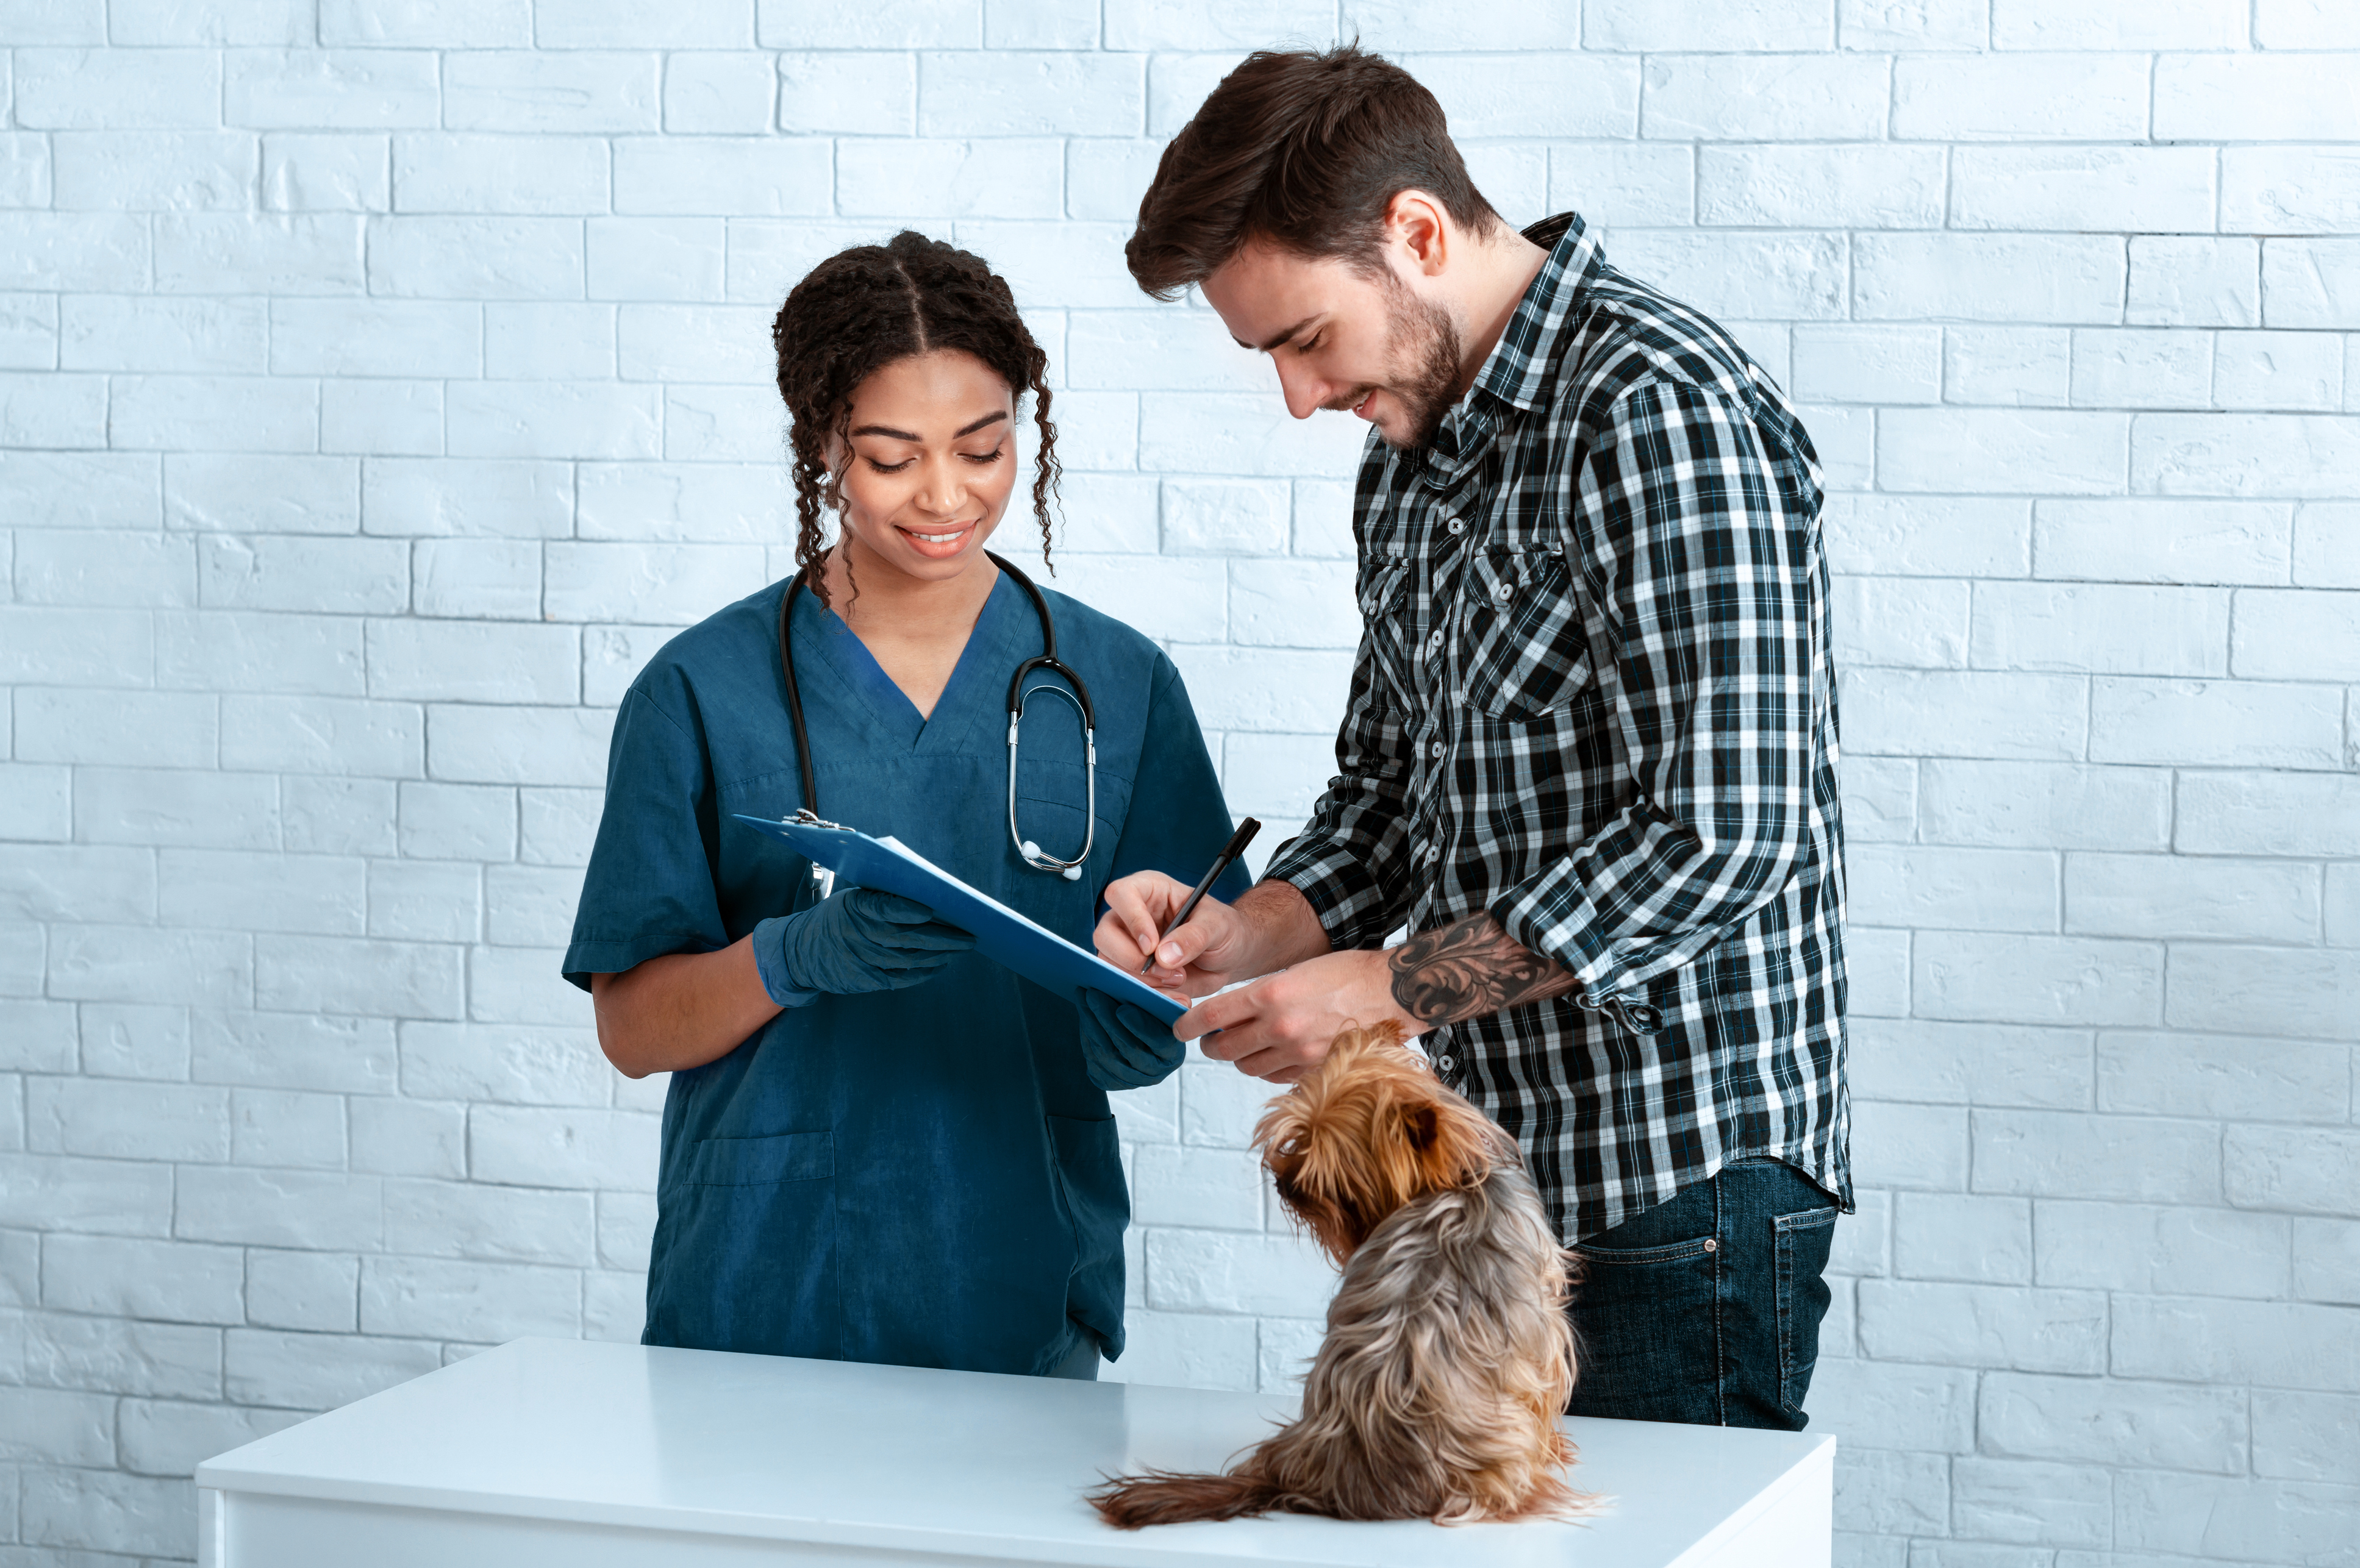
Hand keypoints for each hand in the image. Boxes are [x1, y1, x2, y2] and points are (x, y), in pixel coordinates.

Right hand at [751, 888, 974, 1002]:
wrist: (800, 952)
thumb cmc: (836, 918)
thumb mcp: (852, 899)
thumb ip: (884, 898)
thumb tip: (929, 896)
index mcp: (855, 908)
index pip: (885, 908)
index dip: (909, 911)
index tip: (933, 910)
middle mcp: (860, 936)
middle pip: (908, 938)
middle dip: (944, 937)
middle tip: (970, 935)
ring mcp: (863, 961)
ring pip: (910, 960)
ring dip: (941, 955)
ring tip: (962, 948)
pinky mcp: (866, 980)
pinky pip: (901, 978)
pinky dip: (924, 972)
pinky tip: (941, 964)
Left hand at [1075, 989, 1183, 1090]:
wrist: (1140, 1036)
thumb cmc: (1153, 1017)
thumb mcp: (1161, 1008)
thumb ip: (1157, 1001)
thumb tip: (1141, 990)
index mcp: (1173, 1053)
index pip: (1159, 1042)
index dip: (1140, 1026)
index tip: (1122, 1009)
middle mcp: (1155, 1072)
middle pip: (1127, 1048)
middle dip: (1107, 1018)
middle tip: (1093, 994)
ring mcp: (1132, 1080)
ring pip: (1107, 1055)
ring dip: (1091, 1024)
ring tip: (1082, 999)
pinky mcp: (1112, 1082)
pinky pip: (1094, 1063)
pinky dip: (1087, 1038)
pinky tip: (1084, 1017)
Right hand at [1093, 871, 1264, 999]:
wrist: (1231, 957)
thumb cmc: (1224, 929)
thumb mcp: (1218, 926)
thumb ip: (1193, 937)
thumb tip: (1163, 956)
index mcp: (1149, 891)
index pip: (1120, 894)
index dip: (1132, 920)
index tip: (1152, 946)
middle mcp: (1131, 917)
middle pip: (1104, 934)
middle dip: (1132, 960)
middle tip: (1168, 971)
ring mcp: (1128, 946)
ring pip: (1109, 964)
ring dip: (1142, 981)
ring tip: (1179, 980)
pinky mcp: (1133, 972)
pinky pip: (1125, 987)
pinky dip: (1149, 996)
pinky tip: (1176, 996)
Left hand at [1176, 948, 1417, 1083]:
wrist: (1390, 992)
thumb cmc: (1345, 974)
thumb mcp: (1295, 972)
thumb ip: (1261, 994)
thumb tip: (1231, 1015)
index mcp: (1269, 993)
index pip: (1212, 1015)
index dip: (1189, 1024)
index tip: (1179, 1027)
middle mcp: (1279, 1026)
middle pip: (1224, 1047)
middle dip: (1211, 1045)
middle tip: (1210, 1040)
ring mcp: (1297, 1052)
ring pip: (1247, 1066)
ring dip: (1239, 1058)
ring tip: (1244, 1046)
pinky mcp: (1314, 1069)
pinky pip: (1274, 1077)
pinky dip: (1267, 1068)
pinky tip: (1273, 1054)